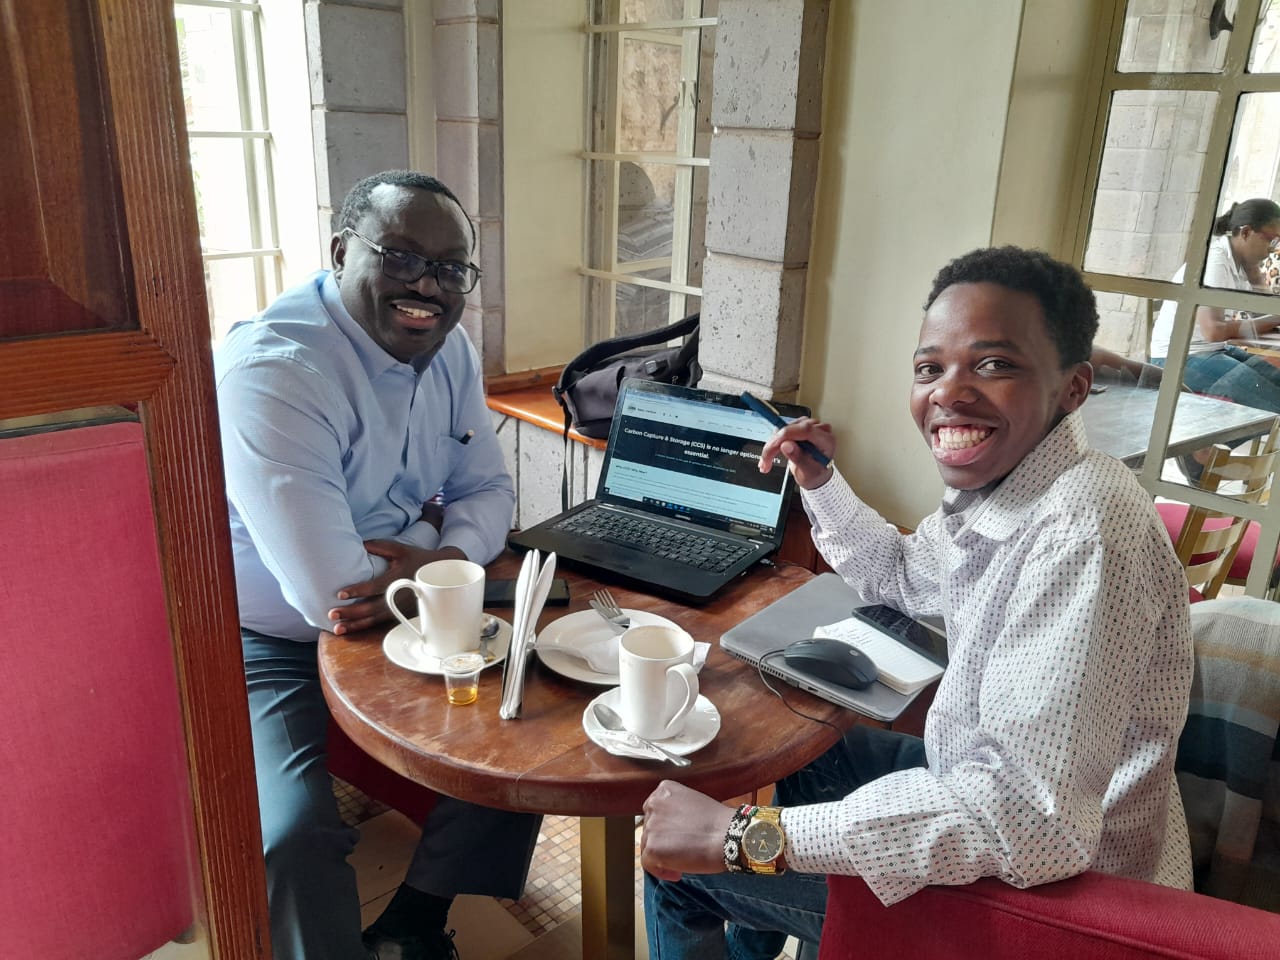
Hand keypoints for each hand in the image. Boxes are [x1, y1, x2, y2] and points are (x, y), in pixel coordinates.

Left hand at [328, 540, 465, 634]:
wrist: (441, 573)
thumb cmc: (418, 558)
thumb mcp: (400, 549)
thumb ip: (379, 546)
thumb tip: (359, 544)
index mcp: (397, 579)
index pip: (374, 587)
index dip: (357, 591)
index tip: (340, 594)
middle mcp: (398, 596)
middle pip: (371, 608)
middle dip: (351, 613)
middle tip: (332, 614)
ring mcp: (401, 608)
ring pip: (375, 620)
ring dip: (356, 625)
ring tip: (337, 628)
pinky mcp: (402, 614)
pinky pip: (381, 622)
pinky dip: (366, 627)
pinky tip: (352, 629)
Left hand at [640, 780, 737, 880]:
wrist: (728, 836)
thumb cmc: (719, 823)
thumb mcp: (694, 803)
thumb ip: (676, 810)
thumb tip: (670, 827)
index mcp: (664, 790)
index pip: (654, 812)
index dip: (665, 828)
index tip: (677, 838)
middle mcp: (653, 804)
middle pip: (650, 829)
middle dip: (664, 842)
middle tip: (682, 851)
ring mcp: (651, 825)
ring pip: (648, 846)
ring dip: (663, 856)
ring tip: (684, 862)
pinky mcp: (651, 847)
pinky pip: (648, 864)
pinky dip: (661, 871)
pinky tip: (678, 873)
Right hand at [758, 417, 835, 489]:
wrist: (815, 476)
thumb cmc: (816, 475)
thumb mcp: (808, 472)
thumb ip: (799, 458)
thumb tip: (786, 445)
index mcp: (826, 440)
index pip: (805, 429)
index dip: (786, 435)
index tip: (772, 447)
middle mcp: (818, 430)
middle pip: (791, 429)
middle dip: (774, 445)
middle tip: (765, 461)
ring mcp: (808, 427)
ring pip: (783, 430)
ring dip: (772, 445)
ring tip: (767, 461)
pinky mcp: (799, 428)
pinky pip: (781, 431)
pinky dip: (773, 443)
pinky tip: (771, 454)